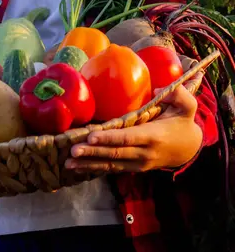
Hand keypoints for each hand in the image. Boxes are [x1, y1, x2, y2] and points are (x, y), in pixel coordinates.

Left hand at [66, 84, 202, 172]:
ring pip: (111, 164)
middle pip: (115, 153)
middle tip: (72, 151)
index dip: (109, 138)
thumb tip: (158, 89)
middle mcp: (143, 153)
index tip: (91, 137)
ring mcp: (137, 163)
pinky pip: (112, 168)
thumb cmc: (182, 122)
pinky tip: (78, 167)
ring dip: (89, 164)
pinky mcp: (133, 167)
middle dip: (92, 152)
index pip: (127, 138)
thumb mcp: (187, 107)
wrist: (188, 148)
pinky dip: (94, 168)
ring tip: (68, 163)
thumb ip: (178, 95)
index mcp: (153, 136)